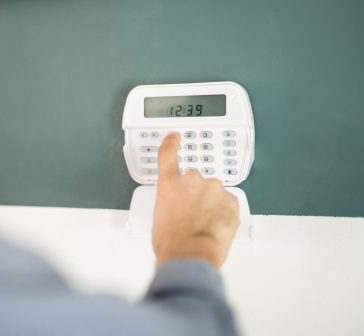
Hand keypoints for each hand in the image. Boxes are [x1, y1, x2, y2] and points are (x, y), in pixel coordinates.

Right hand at [152, 133, 238, 267]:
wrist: (191, 253)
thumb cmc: (172, 241)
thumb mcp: (159, 217)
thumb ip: (169, 203)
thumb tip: (175, 209)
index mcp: (169, 183)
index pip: (168, 154)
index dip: (172, 143)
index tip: (175, 137)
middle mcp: (191, 180)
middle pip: (194, 180)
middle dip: (195, 194)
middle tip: (191, 214)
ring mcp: (213, 188)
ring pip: (213, 192)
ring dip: (210, 203)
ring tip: (204, 224)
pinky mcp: (230, 199)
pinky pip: (227, 203)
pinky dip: (224, 212)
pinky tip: (216, 225)